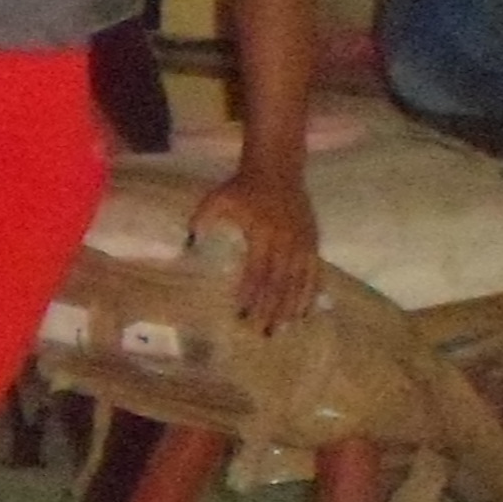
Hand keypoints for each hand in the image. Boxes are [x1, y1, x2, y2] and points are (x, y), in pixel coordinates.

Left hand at [188, 168, 321, 328]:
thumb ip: (201, 221)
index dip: (250, 294)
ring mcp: (303, 242)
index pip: (257, 271)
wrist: (277, 169)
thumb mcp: (216, 200)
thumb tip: (188, 246)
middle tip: (265, 332)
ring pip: (299, 281)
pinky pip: (315, 272)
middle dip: (272, 309)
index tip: (242, 315)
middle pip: (280, 282)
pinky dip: (311, 293)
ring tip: (284, 327)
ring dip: (292, 306)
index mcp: (262, 233)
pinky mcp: (313, 242)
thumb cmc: (242, 187)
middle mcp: (286, 241)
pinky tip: (306, 311)